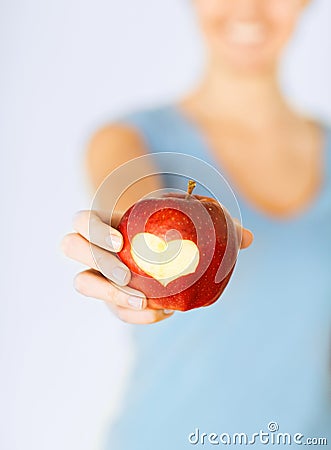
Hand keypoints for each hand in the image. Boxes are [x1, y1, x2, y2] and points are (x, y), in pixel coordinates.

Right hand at [61, 210, 252, 324]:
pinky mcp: (112, 301)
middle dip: (95, 259)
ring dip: (108, 294)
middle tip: (127, 275)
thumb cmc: (175, 232)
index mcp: (109, 224)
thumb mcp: (192, 223)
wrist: (162, 255)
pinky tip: (162, 313)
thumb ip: (216, 225)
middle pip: (71, 247)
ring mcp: (100, 277)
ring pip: (83, 283)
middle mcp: (97, 249)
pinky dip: (135, 315)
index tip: (121, 241)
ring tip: (143, 301)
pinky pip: (115, 311)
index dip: (92, 229)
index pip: (82, 221)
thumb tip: (247, 238)